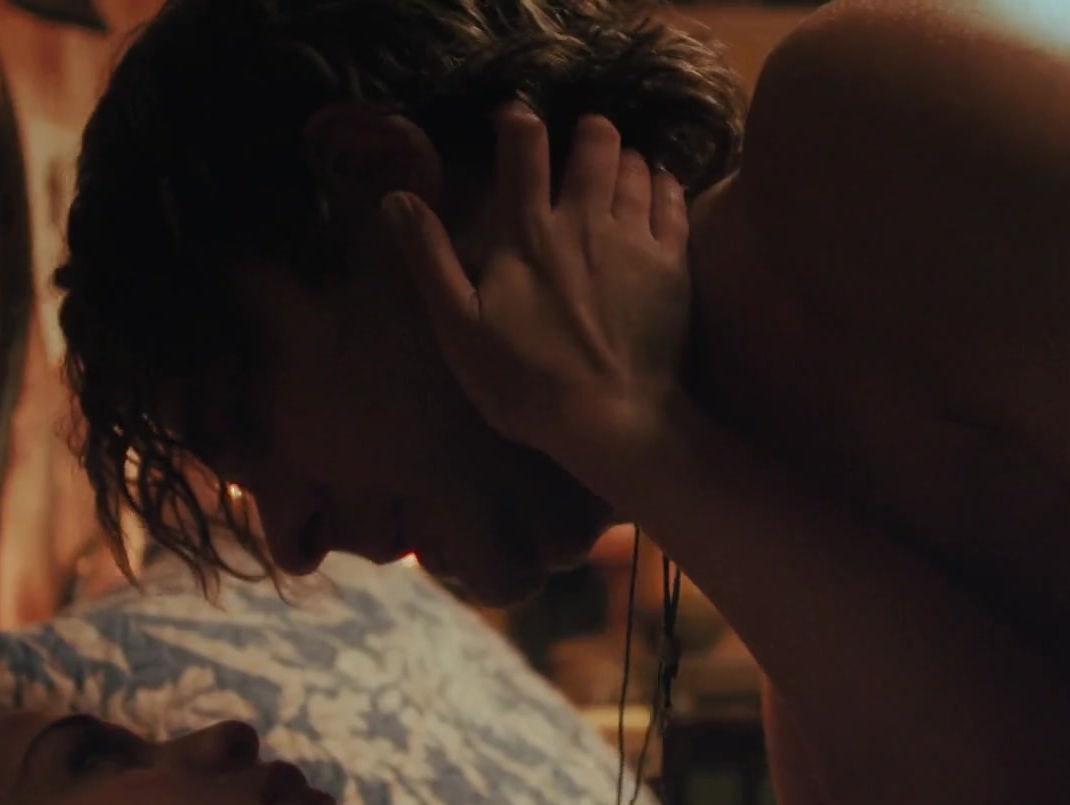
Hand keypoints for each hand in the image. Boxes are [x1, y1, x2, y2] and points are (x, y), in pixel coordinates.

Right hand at [385, 106, 692, 477]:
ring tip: (617, 167)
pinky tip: (658, 186)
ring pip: (635, 166)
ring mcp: (634, 238)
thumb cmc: (525, 381)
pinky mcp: (673, 263)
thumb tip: (395, 196)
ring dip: (624, 157)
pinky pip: (674, 199)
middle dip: (587, 130)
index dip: (518, 121)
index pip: (524, 148)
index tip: (514, 119)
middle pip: (594, 142)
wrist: (612, 420)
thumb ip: (429, 258)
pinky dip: (664, 183)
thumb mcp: (458, 326)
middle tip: (580, 141)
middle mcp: (583, 219)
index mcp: (526, 232)